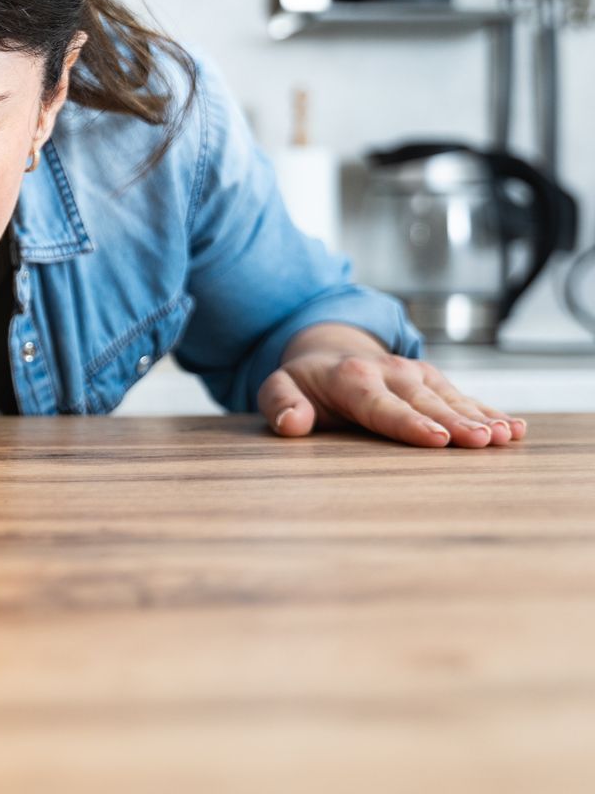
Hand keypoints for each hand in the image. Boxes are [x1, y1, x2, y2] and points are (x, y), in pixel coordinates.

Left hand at [257, 323, 526, 447]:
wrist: (328, 352)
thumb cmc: (304, 383)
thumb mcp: (278, 387)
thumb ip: (280, 403)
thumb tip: (290, 422)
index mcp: (351, 378)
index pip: (381, 405)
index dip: (409, 423)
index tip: (437, 440)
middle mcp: (390, 372)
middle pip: (425, 403)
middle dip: (455, 421)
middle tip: (483, 441)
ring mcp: (416, 375)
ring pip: (451, 398)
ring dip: (480, 416)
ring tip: (506, 435)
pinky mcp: (434, 381)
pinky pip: (465, 398)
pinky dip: (489, 411)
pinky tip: (515, 428)